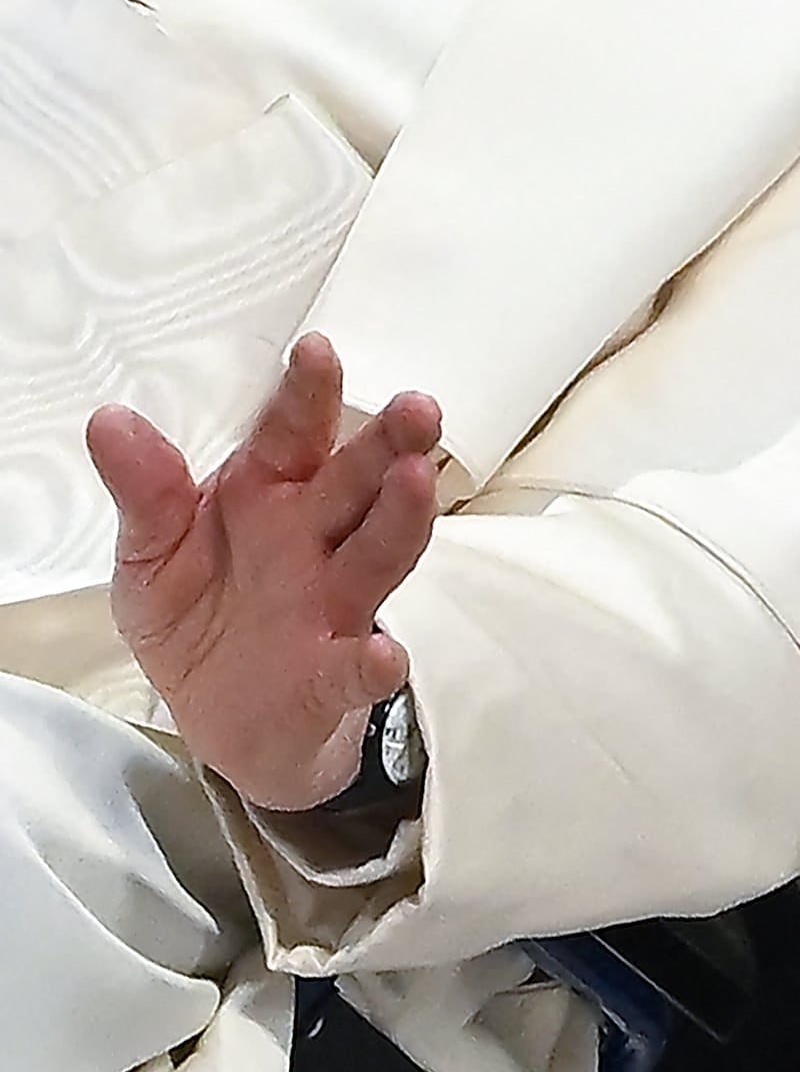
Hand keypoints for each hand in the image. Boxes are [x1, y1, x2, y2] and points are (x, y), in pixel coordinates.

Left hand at [91, 334, 443, 813]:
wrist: (224, 719)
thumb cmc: (198, 616)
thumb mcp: (150, 552)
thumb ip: (144, 492)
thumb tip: (109, 421)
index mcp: (267, 496)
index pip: (292, 434)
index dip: (307, 394)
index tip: (317, 352)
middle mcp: (314, 539)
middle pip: (358, 483)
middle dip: (389, 444)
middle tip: (416, 411)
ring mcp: (334, 604)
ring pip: (378, 555)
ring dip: (402, 520)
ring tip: (417, 484)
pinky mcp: (335, 677)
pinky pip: (358, 670)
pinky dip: (374, 665)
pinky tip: (385, 656)